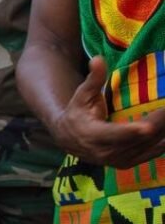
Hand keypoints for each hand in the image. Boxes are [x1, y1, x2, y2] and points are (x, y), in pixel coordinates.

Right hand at [50, 56, 164, 168]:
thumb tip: (97, 59)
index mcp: (92, 135)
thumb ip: (93, 79)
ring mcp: (117, 160)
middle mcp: (105, 152)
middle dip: (160, 122)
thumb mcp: (81, 95)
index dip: (132, 131)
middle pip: (139, 138)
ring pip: (149, 145)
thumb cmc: (77, 112)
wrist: (69, 140)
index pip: (114, 134)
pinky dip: (164, 140)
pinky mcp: (127, 163)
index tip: (147, 127)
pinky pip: (152, 152)